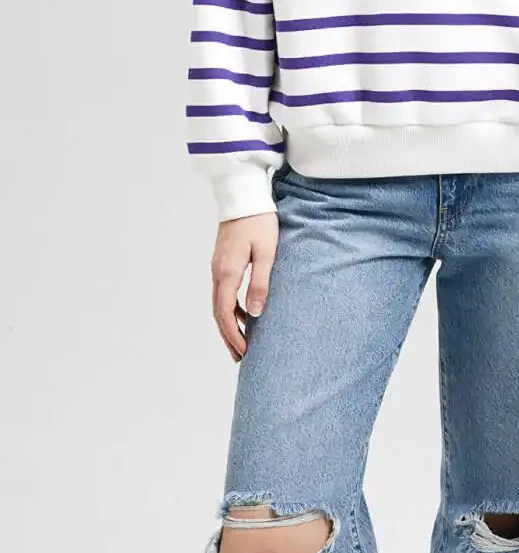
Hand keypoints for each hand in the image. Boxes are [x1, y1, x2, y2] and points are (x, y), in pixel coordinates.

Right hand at [211, 211, 278, 363]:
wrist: (243, 194)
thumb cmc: (259, 221)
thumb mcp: (266, 252)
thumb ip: (260, 282)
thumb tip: (255, 313)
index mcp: (227, 272)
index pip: (224, 313)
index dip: (233, 336)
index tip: (244, 352)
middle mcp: (218, 271)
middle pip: (218, 312)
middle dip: (228, 336)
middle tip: (240, 357)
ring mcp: (218, 266)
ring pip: (218, 303)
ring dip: (228, 324)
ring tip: (241, 342)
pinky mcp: (222, 260)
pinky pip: (223, 291)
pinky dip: (230, 308)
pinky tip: (243, 314)